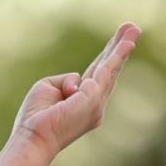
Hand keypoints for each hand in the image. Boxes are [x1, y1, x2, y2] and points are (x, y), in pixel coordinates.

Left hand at [11, 24, 140, 161]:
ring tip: (133, 29)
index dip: (109, 56)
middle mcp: (95, 105)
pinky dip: (115, 57)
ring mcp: (96, 104)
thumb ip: (67, 79)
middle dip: (121, 48)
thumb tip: (78, 81)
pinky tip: (125, 45)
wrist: (31, 137)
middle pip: (110, 70)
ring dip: (122, 48)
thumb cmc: (35, 117)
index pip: (99, 75)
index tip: (120, 39)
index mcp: (85, 102)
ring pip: (110, 69)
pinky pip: (103, 72)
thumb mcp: (49, 87)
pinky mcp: (91, 100)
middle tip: (134, 28)